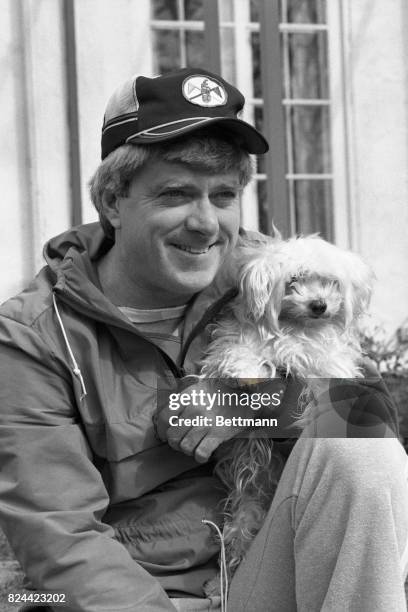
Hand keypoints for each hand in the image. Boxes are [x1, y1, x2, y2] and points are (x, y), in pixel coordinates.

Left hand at [155, 378, 285, 462]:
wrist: (247, 393)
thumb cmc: (221, 392)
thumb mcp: (200, 388)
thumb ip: (183, 400)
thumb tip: (169, 418)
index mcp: (187, 397)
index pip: (163, 417)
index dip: (162, 430)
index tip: (166, 435)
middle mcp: (194, 409)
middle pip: (172, 435)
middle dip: (175, 443)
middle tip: (183, 442)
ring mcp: (206, 422)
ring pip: (184, 446)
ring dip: (188, 451)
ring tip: (195, 447)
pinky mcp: (218, 434)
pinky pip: (200, 453)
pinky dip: (200, 457)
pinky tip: (204, 453)